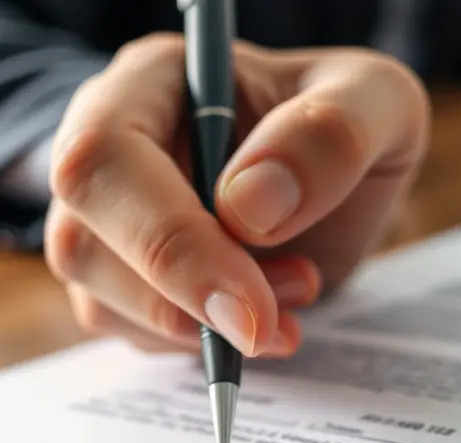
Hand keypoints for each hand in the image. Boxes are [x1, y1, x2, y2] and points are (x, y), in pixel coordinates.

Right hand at [43, 34, 429, 357]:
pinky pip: (133, 333)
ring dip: (199, 326)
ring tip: (295, 291)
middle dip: (183, 301)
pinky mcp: (120, 279)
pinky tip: (262, 318)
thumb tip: (250, 206)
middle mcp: (105, 146)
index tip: (249, 303)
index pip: (104, 158)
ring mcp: (103, 219)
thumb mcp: (378, 102)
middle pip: (81, 242)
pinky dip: (201, 345)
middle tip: (270, 326)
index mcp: (151, 80)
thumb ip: (331, 136)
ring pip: (101, 301)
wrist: (333, 177)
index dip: (167, 239)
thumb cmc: (343, 125)